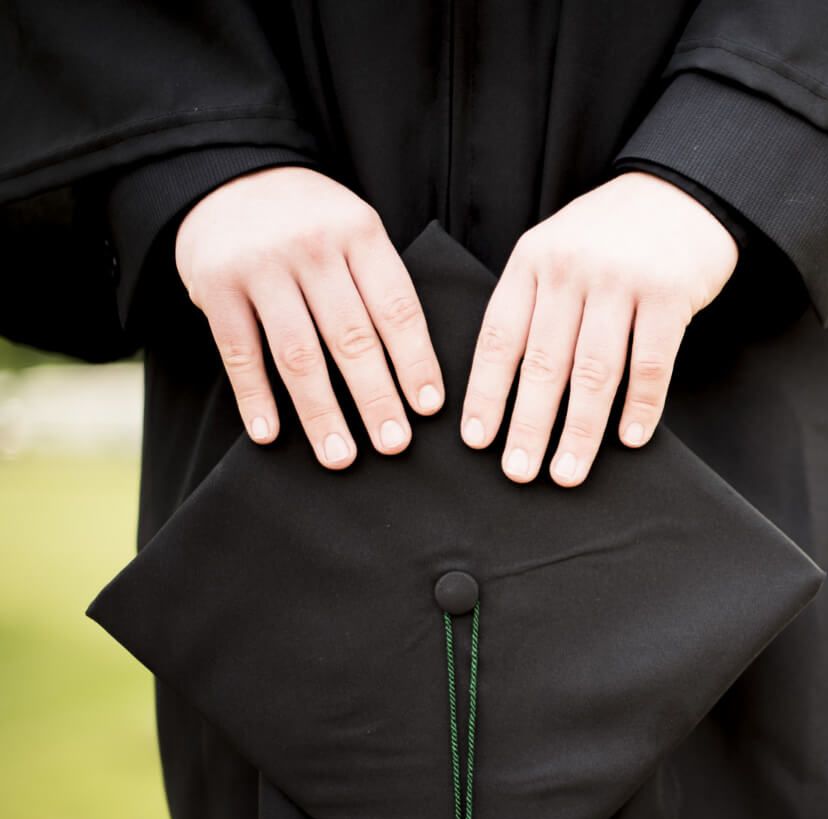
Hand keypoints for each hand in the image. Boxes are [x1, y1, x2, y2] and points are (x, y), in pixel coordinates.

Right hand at [174, 165, 442, 468]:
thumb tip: (416, 368)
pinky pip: (239, 351)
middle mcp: (312, 247)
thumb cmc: (310, 219)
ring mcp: (260, 266)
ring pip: (297, 352)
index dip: (415, 361)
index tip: (429, 408)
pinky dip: (255, 397)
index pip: (396, 308)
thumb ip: (378, 283)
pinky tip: (270, 434)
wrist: (229, 172)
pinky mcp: (215, 285)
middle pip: (351, 336)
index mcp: (359, 233)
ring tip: (340, 455)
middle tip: (394, 444)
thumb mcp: (353, 229)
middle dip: (376, 397)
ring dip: (321, 411)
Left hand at [459, 170, 738, 485]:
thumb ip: (535, 303)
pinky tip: (631, 438)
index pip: (500, 338)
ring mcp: (622, 281)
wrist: (682, 192)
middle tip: (519, 472)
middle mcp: (572, 270)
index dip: (486, 393)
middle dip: (529, 425)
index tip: (478, 440)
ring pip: (595, 371)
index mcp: (533, 261)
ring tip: (568, 471)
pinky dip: (641, 406)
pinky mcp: (669, 294)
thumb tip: (510, 388)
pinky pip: (651, 363)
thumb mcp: (559, 251)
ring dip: (580, 429)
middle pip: (544, 362)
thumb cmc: (613, 234)